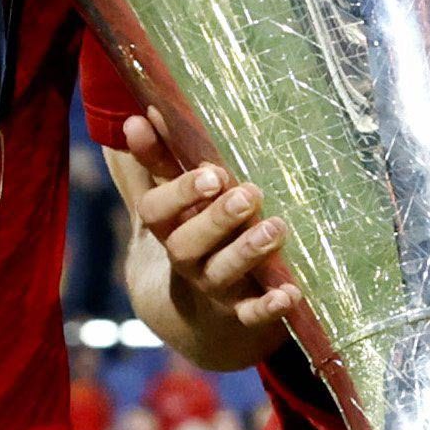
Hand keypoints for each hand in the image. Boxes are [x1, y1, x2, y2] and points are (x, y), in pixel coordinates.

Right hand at [118, 114, 301, 333]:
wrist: (194, 314)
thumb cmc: (188, 236)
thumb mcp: (170, 201)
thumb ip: (156, 162)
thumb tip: (138, 114)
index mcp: (165, 229)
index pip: (157, 211)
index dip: (179, 191)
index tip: (210, 173)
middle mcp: (185, 259)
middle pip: (188, 244)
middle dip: (217, 218)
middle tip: (248, 193)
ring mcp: (212, 288)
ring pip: (223, 273)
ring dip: (248, 251)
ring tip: (277, 228)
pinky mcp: (240, 313)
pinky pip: (252, 315)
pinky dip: (269, 307)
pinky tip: (291, 294)